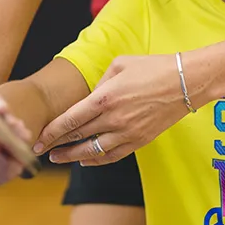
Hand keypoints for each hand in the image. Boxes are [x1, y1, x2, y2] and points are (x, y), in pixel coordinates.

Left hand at [34, 54, 187, 164]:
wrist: (186, 82)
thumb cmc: (153, 67)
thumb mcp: (120, 64)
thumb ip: (100, 82)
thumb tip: (91, 97)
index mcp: (104, 98)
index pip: (70, 121)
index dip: (51, 132)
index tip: (38, 138)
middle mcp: (113, 119)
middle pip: (77, 138)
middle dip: (56, 145)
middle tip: (40, 150)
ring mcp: (127, 133)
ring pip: (92, 152)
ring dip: (72, 157)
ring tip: (59, 158)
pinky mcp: (140, 141)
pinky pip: (113, 156)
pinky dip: (96, 160)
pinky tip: (85, 160)